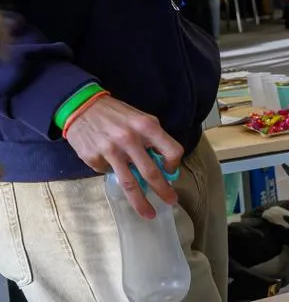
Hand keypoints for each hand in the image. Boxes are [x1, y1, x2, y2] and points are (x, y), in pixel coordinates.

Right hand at [64, 95, 182, 219]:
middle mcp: (130, 139)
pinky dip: (113, 173)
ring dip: (141, 202)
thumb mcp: (140, 119)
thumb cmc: (117, 114)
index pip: (171, 150)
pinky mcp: (94, 159)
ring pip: (129, 183)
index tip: (170, 171)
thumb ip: (153, 138)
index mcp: (147, 126)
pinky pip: (108, 173)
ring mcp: (110, 151)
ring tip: (149, 213)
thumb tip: (163, 164)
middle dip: (163, 190)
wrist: (82, 107)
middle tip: (171, 201)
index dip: (174, 163)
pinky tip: (109, 163)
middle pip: (151, 172)